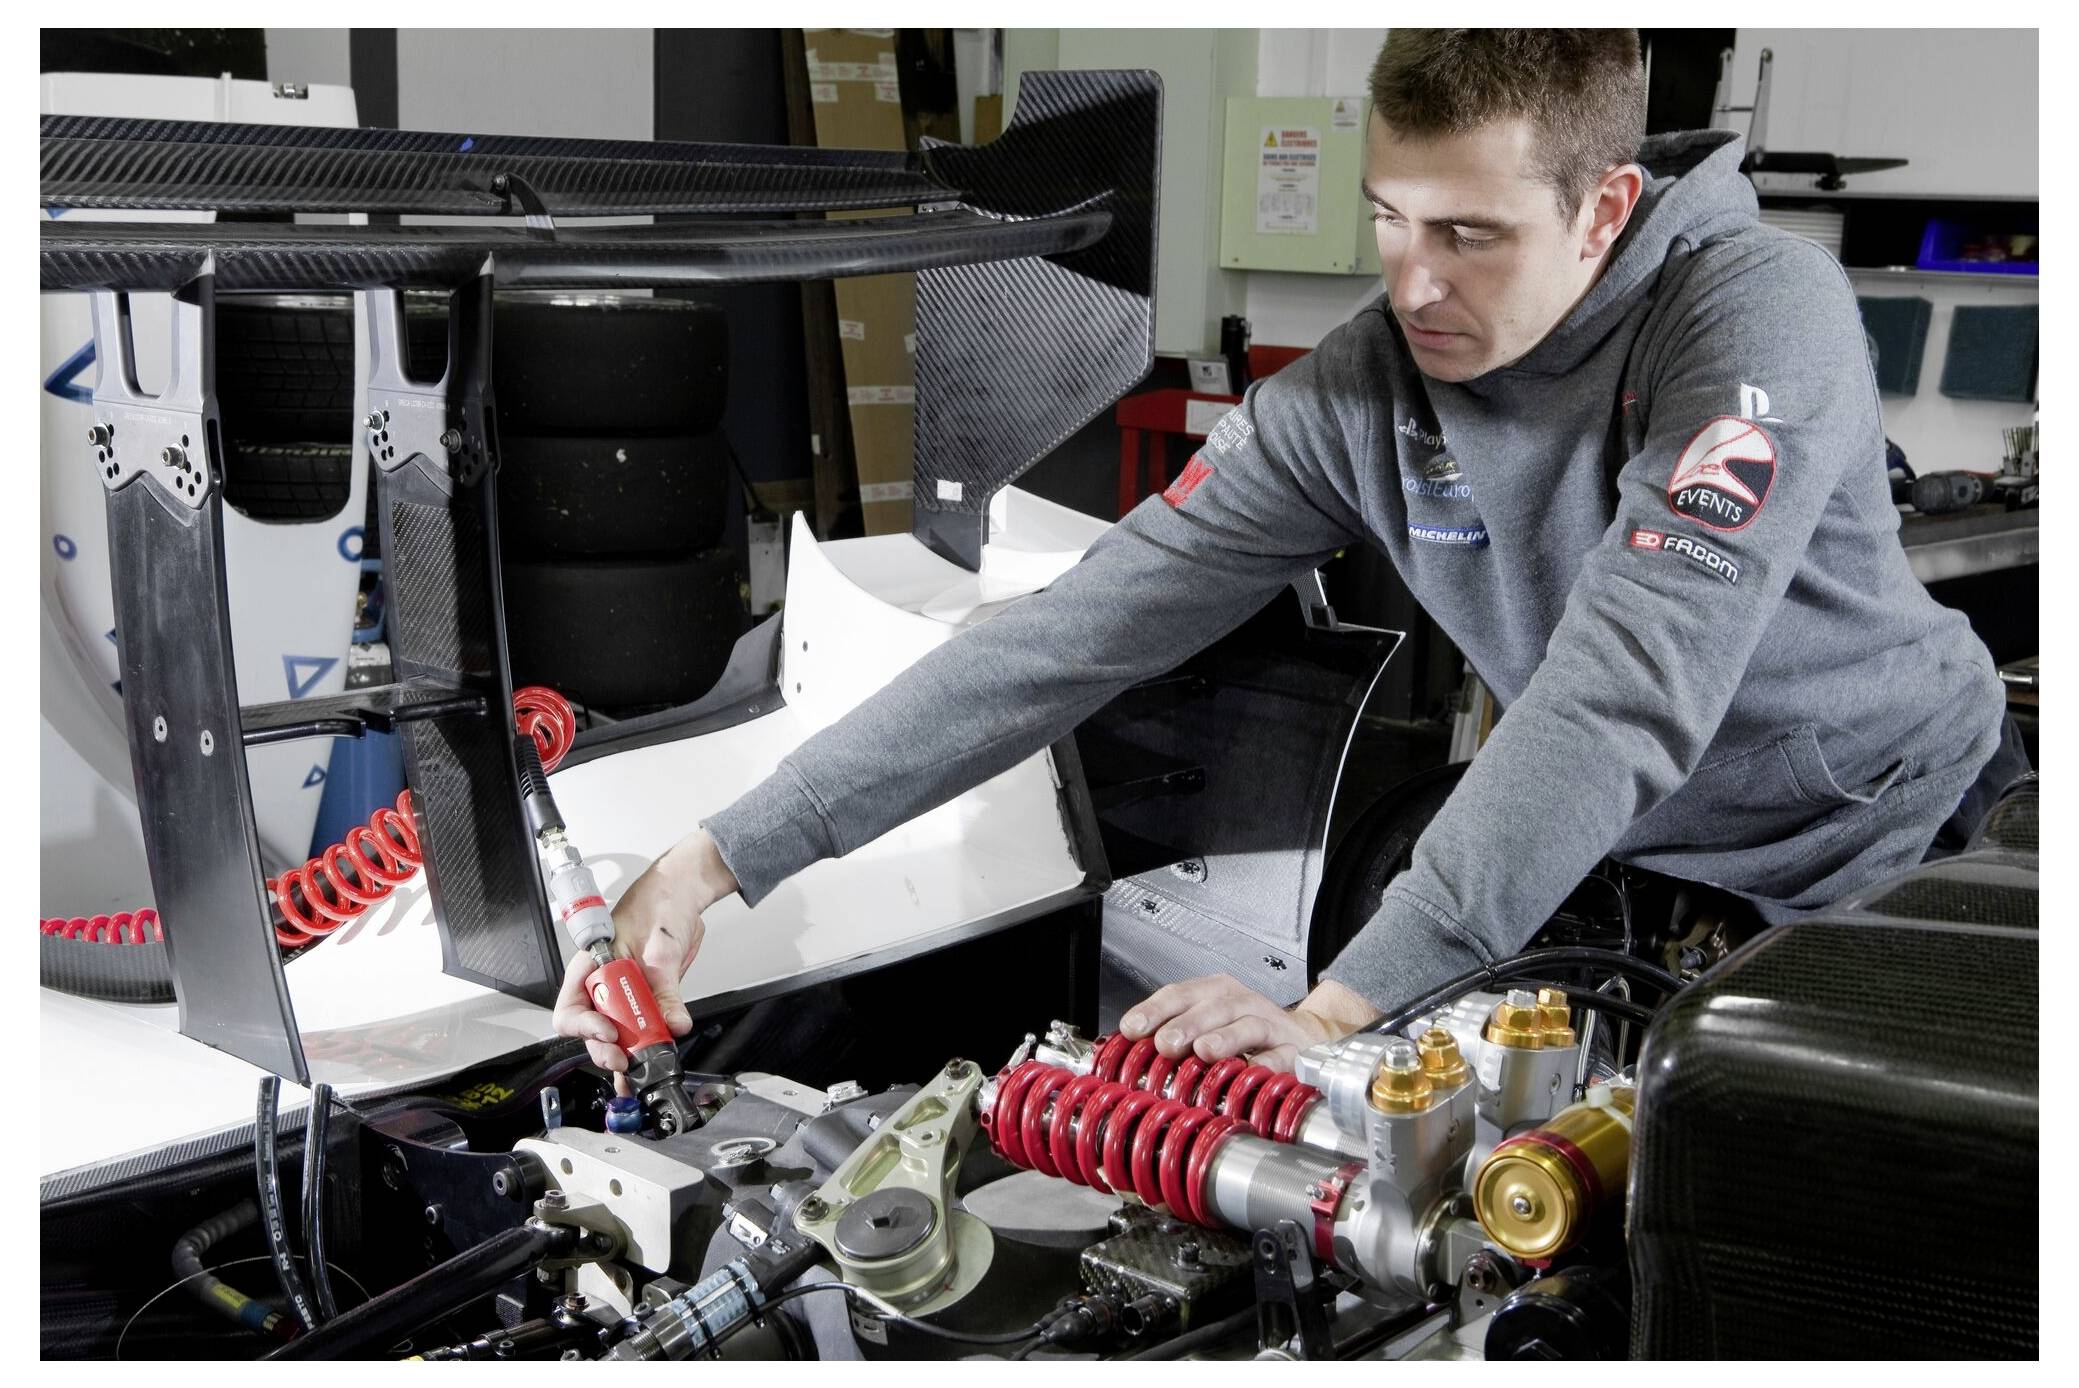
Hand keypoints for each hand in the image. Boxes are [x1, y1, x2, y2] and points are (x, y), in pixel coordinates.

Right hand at [551, 828, 737, 1072]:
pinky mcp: (645, 1002)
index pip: (571, 1008)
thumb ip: (666, 987)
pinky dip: (648, 1049)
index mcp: (591, 967)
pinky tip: (653, 1063)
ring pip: (617, 1036)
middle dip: (606, 1050)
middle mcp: (603, 985)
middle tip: (626, 1061)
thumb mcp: (661, 944)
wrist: (683, 894)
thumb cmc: (659, 903)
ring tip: (640, 1072)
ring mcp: (624, 996)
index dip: (585, 1027)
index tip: (610, 1032)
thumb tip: (673, 1022)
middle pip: (592, 1031)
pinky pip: (642, 1031)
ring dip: (627, 1056)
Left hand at [1119, 975, 1382, 1073]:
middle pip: (1213, 1006)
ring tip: (1204, 1051)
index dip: (1155, 1009)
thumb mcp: (1205, 1028)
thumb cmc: (1245, 1036)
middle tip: (1165, 1044)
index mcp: (1215, 993)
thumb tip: (1125, 1054)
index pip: (1181, 993)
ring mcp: (1270, 1025)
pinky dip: (1267, 1063)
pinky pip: (1281, 1055)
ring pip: (1247, 1024)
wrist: (1302, 1040)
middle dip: (1186, 1024)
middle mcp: (1242, 1003)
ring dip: (1225, 1037)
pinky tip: (1251, 1070)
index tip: (1132, 1028)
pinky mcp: (1294, 1050)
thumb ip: (1170, 1037)